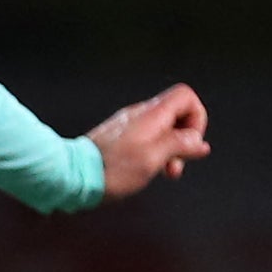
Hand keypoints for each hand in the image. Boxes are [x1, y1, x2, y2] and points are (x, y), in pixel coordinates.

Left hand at [88, 84, 210, 199]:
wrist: (72, 175)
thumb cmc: (112, 170)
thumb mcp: (153, 159)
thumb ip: (179, 145)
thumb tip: (199, 142)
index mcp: (151, 115)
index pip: (185, 96)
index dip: (197, 118)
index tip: (191, 143)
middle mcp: (139, 114)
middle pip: (176, 113)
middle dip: (184, 139)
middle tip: (176, 166)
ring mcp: (128, 124)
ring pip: (162, 128)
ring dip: (170, 149)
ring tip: (164, 172)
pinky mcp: (119, 136)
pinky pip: (147, 137)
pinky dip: (155, 151)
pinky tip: (147, 170)